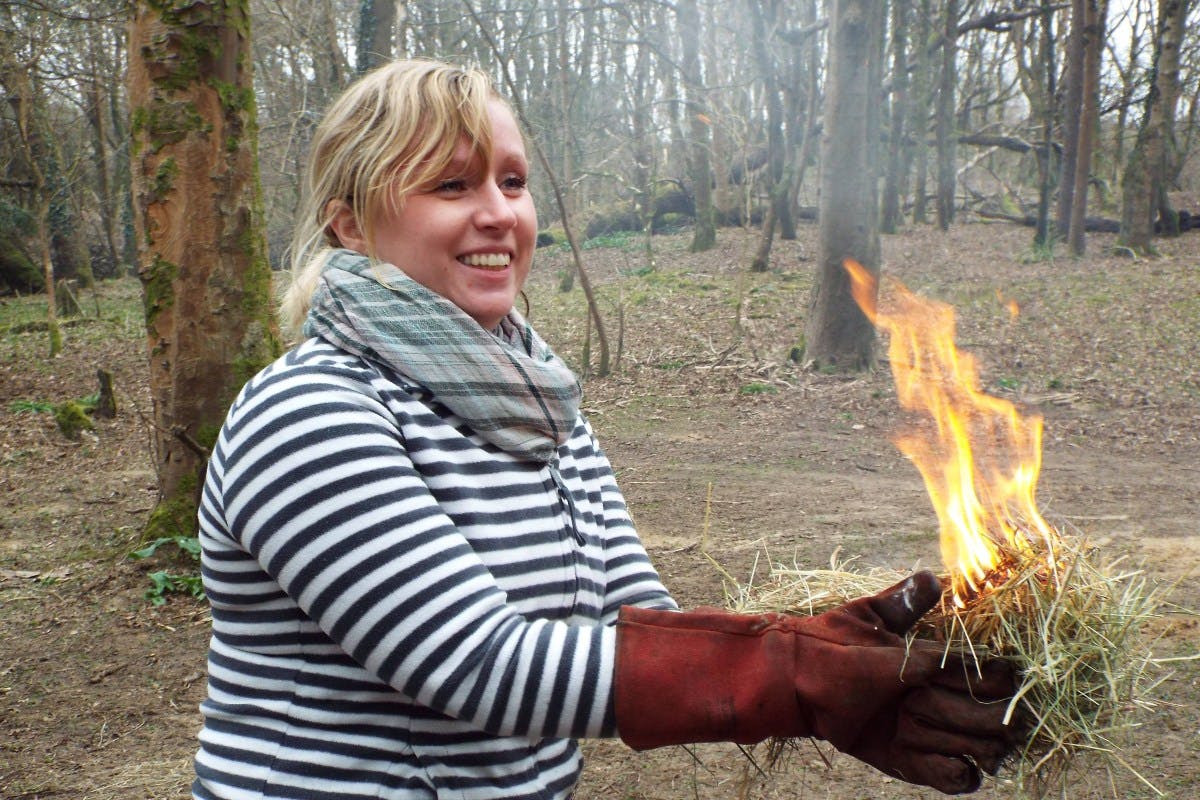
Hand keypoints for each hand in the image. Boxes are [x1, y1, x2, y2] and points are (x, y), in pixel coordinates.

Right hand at [615, 571, 1020, 794]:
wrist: (790, 682)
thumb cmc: (827, 641)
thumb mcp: (865, 613)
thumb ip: (902, 601)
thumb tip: (932, 577)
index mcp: (910, 660)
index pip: (971, 666)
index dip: (998, 669)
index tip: (1012, 667)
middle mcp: (914, 699)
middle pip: (981, 708)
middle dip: (1006, 707)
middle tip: (1017, 704)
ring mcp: (908, 732)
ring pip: (973, 743)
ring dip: (995, 741)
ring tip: (1004, 736)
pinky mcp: (897, 760)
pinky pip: (946, 777)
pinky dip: (965, 774)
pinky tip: (971, 764)